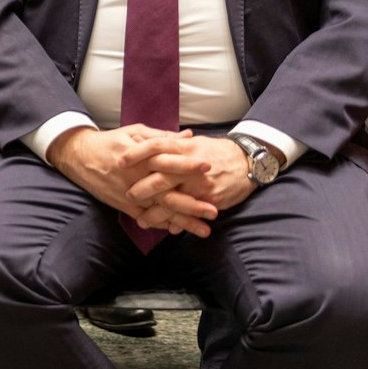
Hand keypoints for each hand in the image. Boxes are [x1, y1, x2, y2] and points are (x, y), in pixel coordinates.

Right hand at [48, 125, 216, 238]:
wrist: (79, 156)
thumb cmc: (110, 142)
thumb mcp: (134, 132)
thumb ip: (163, 136)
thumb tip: (189, 136)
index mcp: (141, 157)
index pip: (167, 161)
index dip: (188, 165)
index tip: (209, 167)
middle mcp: (137, 178)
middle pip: (167, 193)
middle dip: (192, 204)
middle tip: (214, 211)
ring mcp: (130, 194)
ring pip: (160, 210)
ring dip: (182, 221)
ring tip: (203, 229)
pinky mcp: (123, 205)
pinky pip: (145, 217)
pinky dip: (162, 224)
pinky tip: (179, 231)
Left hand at [125, 135, 258, 215]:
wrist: (248, 161)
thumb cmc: (214, 151)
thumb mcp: (191, 142)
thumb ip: (166, 142)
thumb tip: (138, 140)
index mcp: (184, 147)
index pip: (155, 146)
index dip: (136, 153)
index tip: (119, 161)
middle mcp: (190, 165)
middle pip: (160, 178)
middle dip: (142, 190)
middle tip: (128, 196)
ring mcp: (201, 184)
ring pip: (173, 201)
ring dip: (156, 213)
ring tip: (142, 221)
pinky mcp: (211, 199)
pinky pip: (191, 213)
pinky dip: (179, 222)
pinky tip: (168, 229)